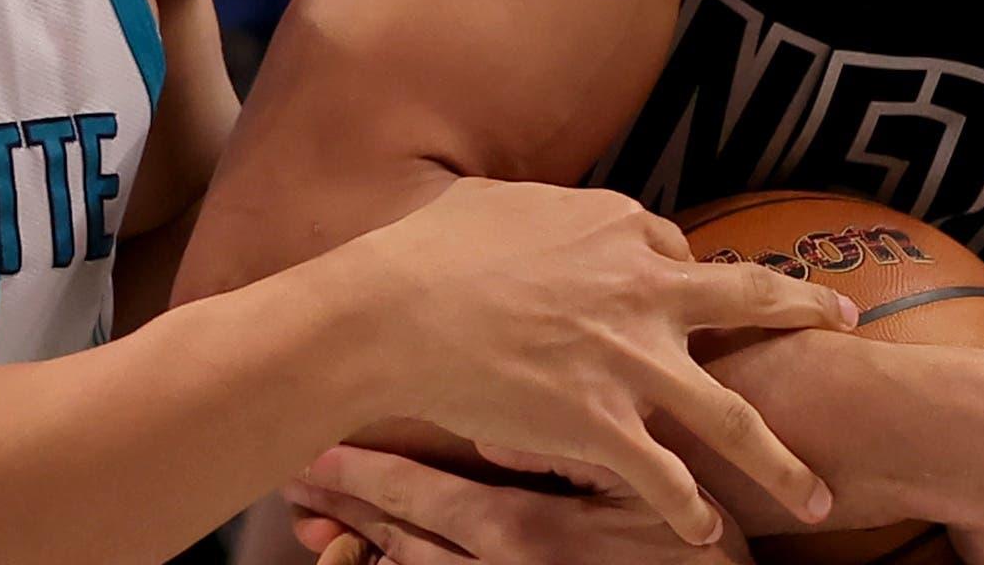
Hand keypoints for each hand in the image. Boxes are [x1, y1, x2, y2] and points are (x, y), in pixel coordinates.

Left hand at [285, 445, 752, 564]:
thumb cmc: (689, 542)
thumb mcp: (636, 485)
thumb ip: (565, 449)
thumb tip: (495, 431)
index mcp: (519, 530)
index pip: (418, 496)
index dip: (361, 475)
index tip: (312, 454)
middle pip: (398, 537)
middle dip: (345, 507)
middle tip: (293, 482)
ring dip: (359, 544)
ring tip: (312, 522)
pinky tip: (374, 562)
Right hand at [346, 178, 857, 545]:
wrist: (388, 314)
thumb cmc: (426, 253)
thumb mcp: (497, 202)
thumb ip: (544, 212)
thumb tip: (544, 216)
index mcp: (618, 229)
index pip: (679, 250)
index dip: (680, 274)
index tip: (683, 291)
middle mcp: (642, 290)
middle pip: (749, 300)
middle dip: (805, 311)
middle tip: (845, 321)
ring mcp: (629, 361)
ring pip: (731, 416)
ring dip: (779, 460)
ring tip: (816, 496)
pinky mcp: (600, 423)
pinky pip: (664, 477)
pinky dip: (690, 508)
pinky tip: (707, 532)